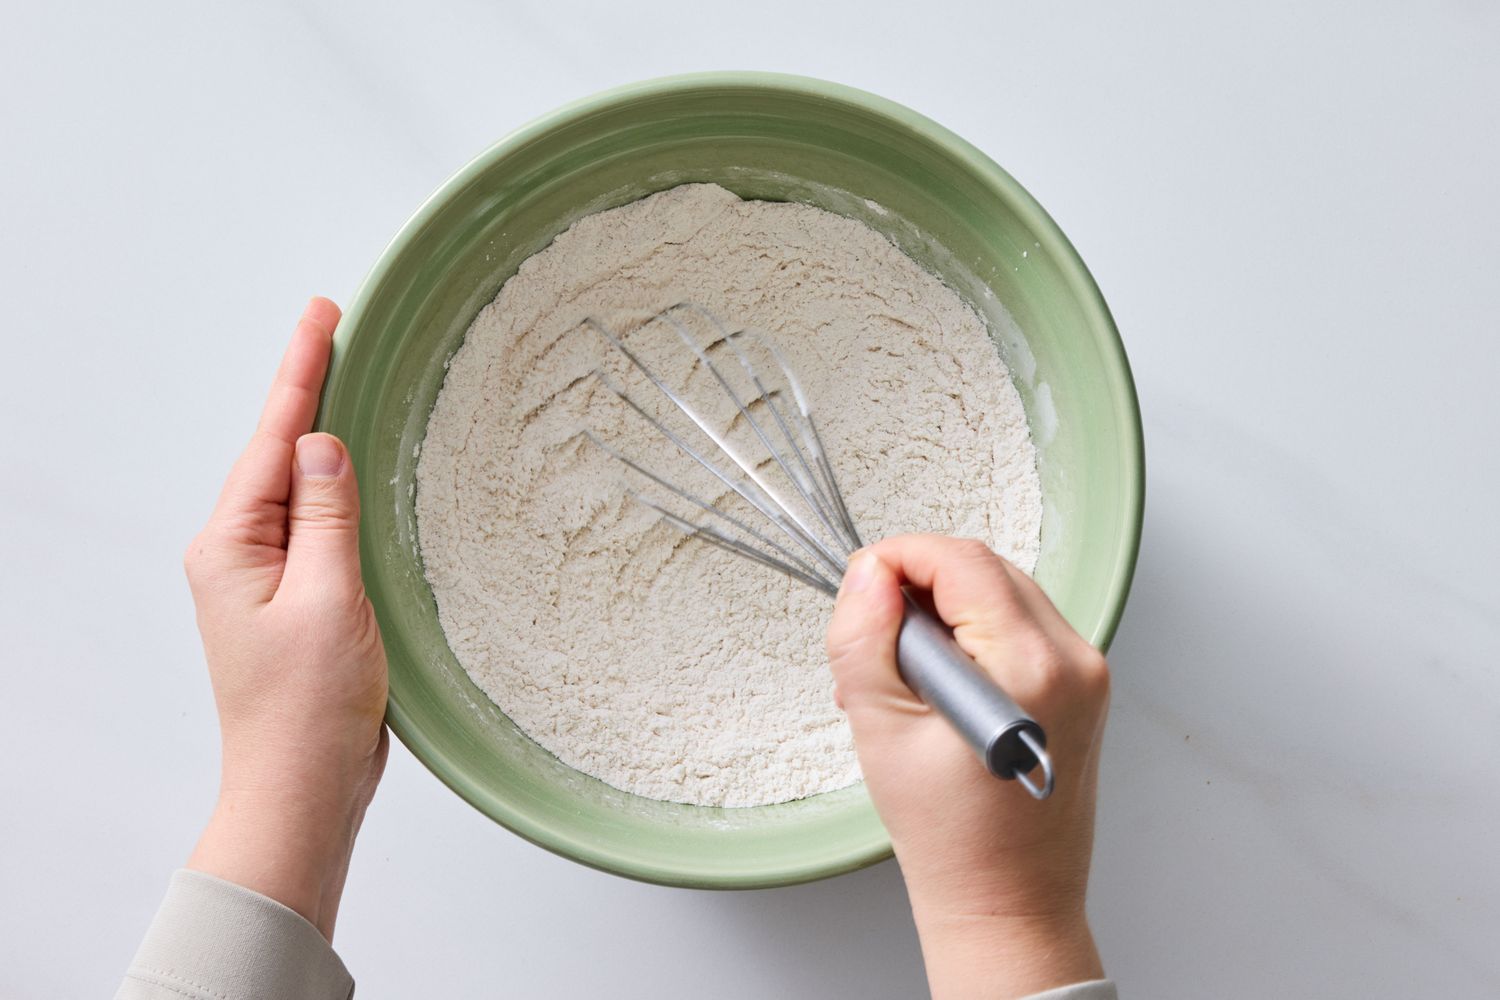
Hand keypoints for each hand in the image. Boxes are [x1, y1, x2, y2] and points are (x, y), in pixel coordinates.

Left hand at [182, 298, 387, 940]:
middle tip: (334, 325)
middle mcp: (238, 553)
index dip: (302, 372)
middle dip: (307, 388)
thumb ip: (326, 515)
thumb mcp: (327, 600)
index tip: (322, 314)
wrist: (301, 788)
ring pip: (296, 486)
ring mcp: (264, 577)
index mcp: (233, 545)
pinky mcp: (295, 600)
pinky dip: (335, 486)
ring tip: (343, 376)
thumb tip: (320, 443)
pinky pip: (314, 523)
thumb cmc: (309, 708)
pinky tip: (354, 469)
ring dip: (320, 433)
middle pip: (277, 452)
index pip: (275, 439)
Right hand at [827, 536, 1109, 998]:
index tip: (861, 583)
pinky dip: (973, 636)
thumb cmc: (953, 839)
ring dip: (944, 610)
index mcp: (1029, 666)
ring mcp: (1087, 674)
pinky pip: (1021, 627)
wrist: (1008, 903)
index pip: (960, 561)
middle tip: (873, 636)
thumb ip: (865, 638)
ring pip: (1002, 592)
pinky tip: (938, 687)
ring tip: (902, 675)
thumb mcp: (880, 729)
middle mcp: (1073, 660)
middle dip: (919, 585)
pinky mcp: (1084, 688)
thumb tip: (868, 575)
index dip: (899, 557)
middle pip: (985, 568)